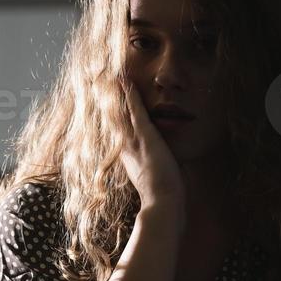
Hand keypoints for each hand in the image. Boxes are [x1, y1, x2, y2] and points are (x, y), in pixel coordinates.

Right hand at [118, 77, 184, 224]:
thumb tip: (179, 165)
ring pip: (121, 111)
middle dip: (109, 100)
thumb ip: (163, 168)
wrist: (163, 204)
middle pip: (114, 118)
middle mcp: (126, 147)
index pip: (120, 131)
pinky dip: (130, 95)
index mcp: (129, 157)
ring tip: (111, 76)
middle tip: (101, 83)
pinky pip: (135, 110)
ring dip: (116, 92)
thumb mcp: (160, 178)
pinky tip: (126, 81)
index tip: (109, 105)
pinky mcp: (145, 136)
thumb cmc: (165, 196)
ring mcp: (133, 141)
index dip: (114, 116)